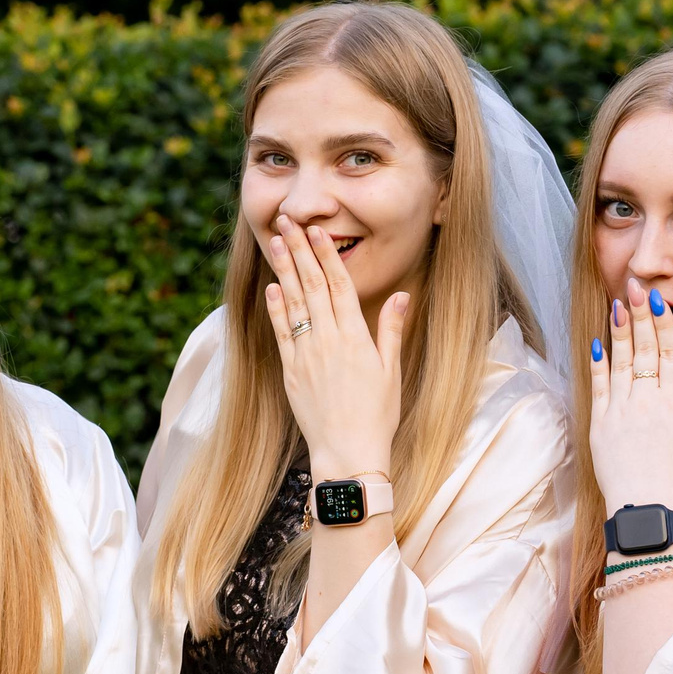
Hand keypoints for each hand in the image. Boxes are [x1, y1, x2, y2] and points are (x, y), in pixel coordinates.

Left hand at [262, 216, 409, 479]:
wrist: (348, 452)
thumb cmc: (377, 415)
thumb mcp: (391, 370)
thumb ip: (391, 330)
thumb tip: (401, 296)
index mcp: (356, 337)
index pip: (339, 285)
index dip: (326, 255)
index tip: (318, 230)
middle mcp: (328, 340)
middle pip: (312, 286)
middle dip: (300, 250)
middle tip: (288, 221)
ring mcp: (306, 355)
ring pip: (293, 303)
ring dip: (284, 270)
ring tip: (276, 242)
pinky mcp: (291, 372)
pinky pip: (281, 334)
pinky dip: (275, 309)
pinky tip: (271, 288)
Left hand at [584, 279, 672, 520]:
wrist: (645, 511)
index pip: (671, 353)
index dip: (664, 324)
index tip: (658, 299)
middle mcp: (646, 400)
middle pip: (644, 350)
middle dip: (640, 316)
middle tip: (636, 287)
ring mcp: (620, 410)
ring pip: (619, 362)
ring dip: (619, 332)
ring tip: (617, 305)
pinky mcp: (600, 425)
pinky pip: (599, 386)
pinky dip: (598, 363)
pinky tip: (597, 343)